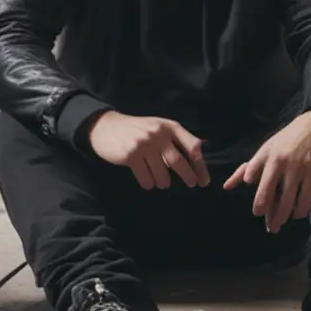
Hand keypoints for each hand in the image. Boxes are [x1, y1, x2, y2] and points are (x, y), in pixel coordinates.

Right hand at [87, 113, 208, 189]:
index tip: (203, 179)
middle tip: (191, 184)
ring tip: (162, 183)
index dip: (200, 165)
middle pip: (178, 162)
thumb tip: (200, 148)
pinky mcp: (130, 155)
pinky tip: (147, 181)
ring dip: (163, 182)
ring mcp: (144, 144)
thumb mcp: (159, 126)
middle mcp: (158, 134)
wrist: (106, 126)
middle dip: (188, 176)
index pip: (192, 146)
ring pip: (162, 174)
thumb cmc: (137, 129)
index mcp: (169, 126)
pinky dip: (148, 184)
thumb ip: (177, 137)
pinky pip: (146, 179)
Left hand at [225, 110, 310, 232]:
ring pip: (295, 200)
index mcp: (272, 158)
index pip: (264, 183)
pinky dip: (302, 208)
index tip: (257, 212)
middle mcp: (287, 164)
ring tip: (281, 223)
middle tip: (270, 227)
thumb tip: (227, 187)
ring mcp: (303, 170)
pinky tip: (298, 214)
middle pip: (280, 196)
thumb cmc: (285, 140)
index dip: (261, 200)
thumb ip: (247, 169)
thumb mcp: (265, 150)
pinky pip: (308, 196)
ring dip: (288, 215)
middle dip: (274, 214)